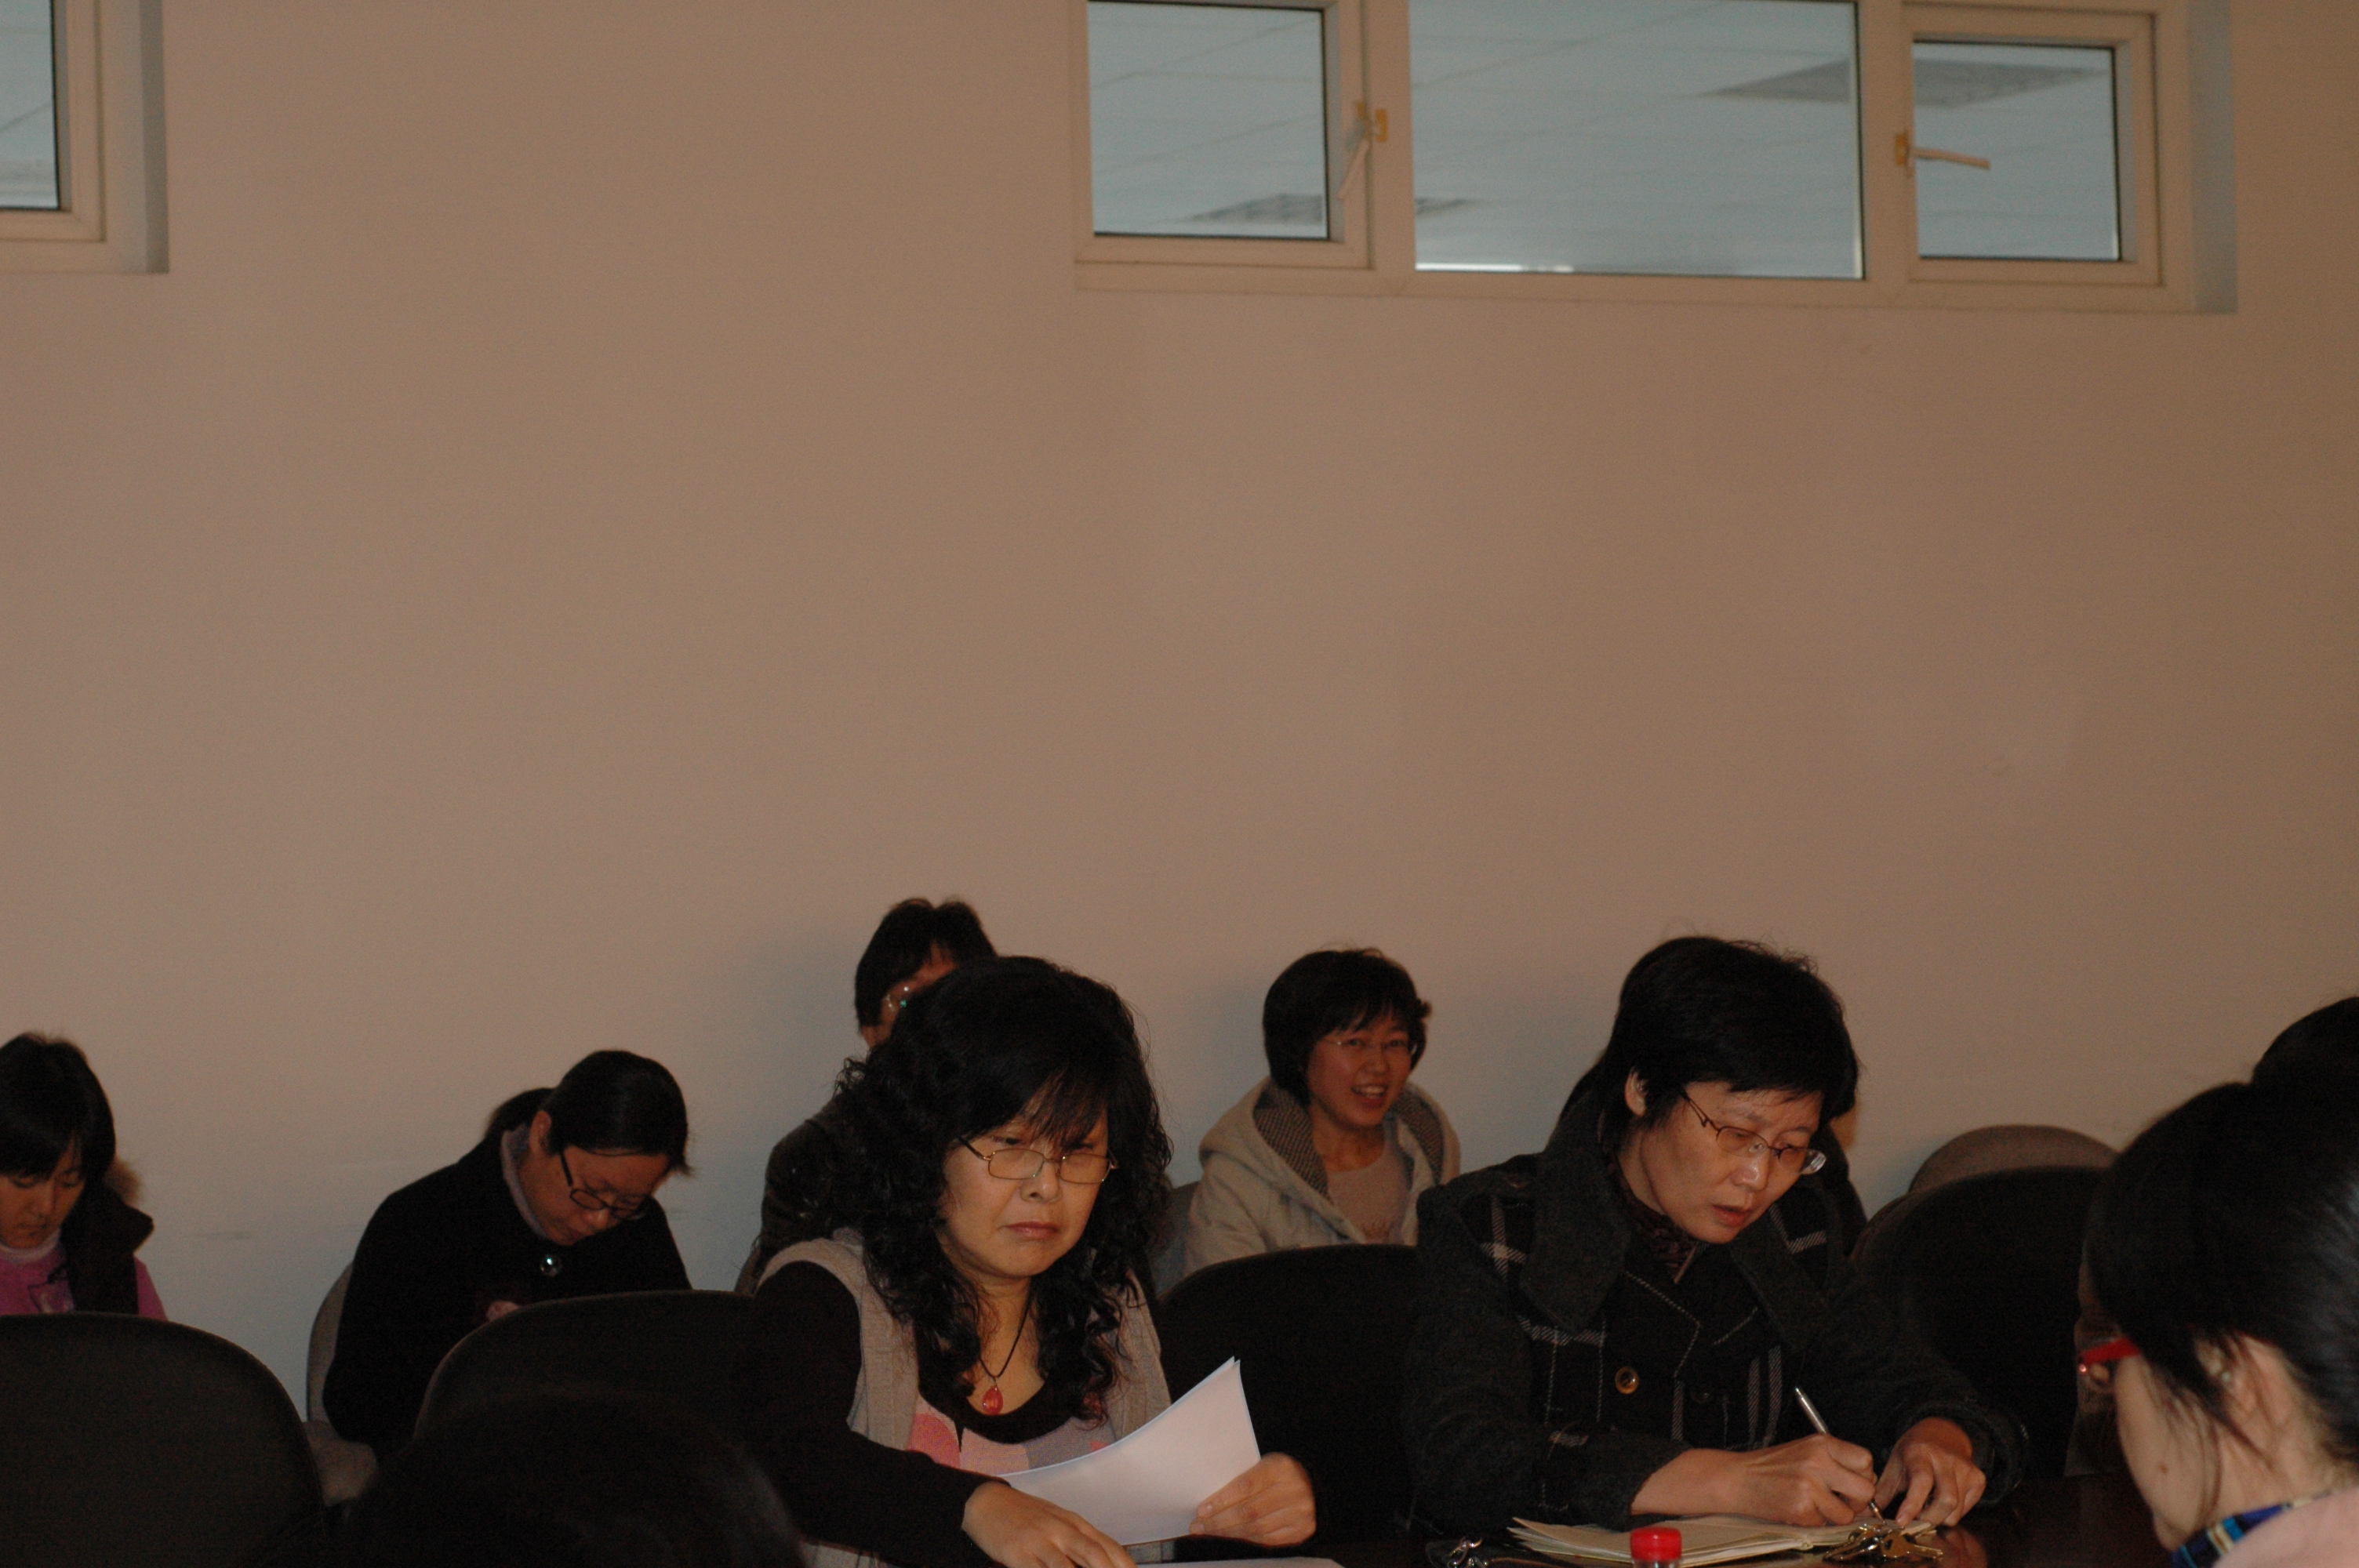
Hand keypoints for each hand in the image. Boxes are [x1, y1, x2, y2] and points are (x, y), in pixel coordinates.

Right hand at [963, 1481, 1134, 1567]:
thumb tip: (1104, 1561)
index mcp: (1075, 1524)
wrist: (987, 1502)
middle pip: (1094, 1554)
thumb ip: (1079, 1545)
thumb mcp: (1057, 1524)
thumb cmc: (1026, 1517)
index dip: (1125, 1565)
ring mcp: (1040, 1541)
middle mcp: (1062, 1530)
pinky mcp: (1018, 1552)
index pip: (1109, 1546)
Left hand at [1191, 1453, 1315, 1545]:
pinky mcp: (1301, 1531)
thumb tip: (1209, 1502)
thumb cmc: (1279, 1474)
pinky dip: (1245, 1539)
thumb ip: (1242, 1478)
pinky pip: (1267, 1540)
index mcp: (1281, 1468)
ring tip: (1208, 1532)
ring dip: (1228, 1533)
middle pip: (1249, 1512)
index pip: (1246, 1486)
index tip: (1202, 1510)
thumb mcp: (1264, 1465)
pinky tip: (1230, 1537)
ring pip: (1256, 1529)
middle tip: (1198, 1526)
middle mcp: (1294, 1491)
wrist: (1313, 1485)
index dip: (1222, 1500)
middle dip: (1219, 1521)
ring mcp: (1300, 1513)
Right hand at [1635, 1437, 1877, 1526]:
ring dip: (1835, 1515)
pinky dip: (1815, 1521)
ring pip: (1848, 1513)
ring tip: (1815, 1505)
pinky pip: (1825, 1523)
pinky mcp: (1801, 1508)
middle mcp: (1818, 1461)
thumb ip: (1836, 1463)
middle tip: (1841, 1501)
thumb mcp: (1806, 1451)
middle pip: (1865, 1488)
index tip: (1850, 1483)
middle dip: (1858, 1500)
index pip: (1865, 1460)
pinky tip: (1799, 1508)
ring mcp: (1810, 1486)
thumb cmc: (1772, 1467)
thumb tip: (1867, 1488)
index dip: (1863, 1475)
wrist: (1737, 1479)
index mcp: (1821, 1443)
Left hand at [1875, 1418, 1985, 1526]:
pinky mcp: (1978, 1478)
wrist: (1943, 1434)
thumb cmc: (1914, 1452)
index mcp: (1920, 1453)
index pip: (1921, 1481)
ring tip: (1928, 1507)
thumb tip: (1868, 1514)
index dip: (1912, 1504)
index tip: (1902, 1522)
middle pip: (1946, 1501)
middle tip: (1916, 1521)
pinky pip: (1966, 1509)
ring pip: (1956, 1510)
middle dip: (1929, 1519)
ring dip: (1939, 1518)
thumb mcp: (1894, 1464)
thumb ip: (1883, 1491)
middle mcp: (1946, 1459)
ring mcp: (1966, 1468)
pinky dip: (1952, 1513)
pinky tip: (1942, 1501)